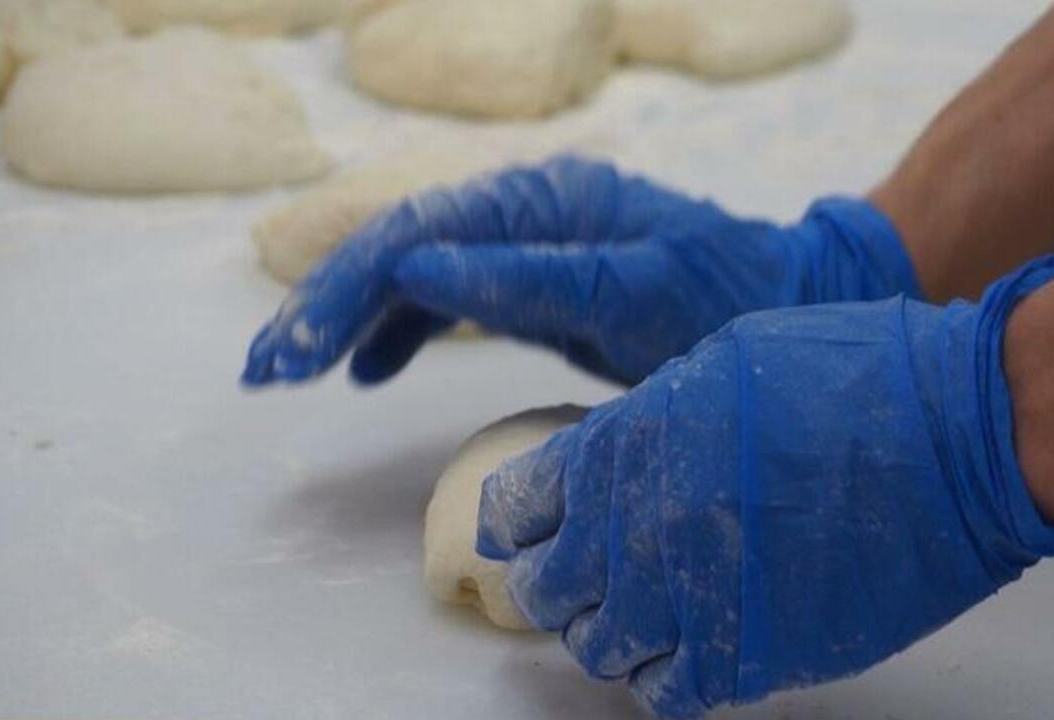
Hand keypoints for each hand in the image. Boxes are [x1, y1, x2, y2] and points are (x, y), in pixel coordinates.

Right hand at [242, 156, 920, 386]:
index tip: (293, 350)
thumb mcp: (633, 298)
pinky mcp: (538, 281)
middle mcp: (527, 213)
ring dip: (349, 320)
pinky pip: (450, 297)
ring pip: (416, 273)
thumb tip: (414, 264)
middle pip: (401, 248)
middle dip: (327, 304)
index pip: (419, 236)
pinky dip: (403, 331)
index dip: (346, 289)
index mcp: (545, 205)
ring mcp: (530, 246)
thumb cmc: (724, 303)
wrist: (788, 306)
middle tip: (264, 368)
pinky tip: (368, 369)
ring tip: (291, 370)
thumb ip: (529, 280)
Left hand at [476, 256, 1053, 717]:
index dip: (519, 523)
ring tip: (647, 611)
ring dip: (611, 631)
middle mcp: (633, 529)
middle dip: (559, 581)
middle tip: (590, 575)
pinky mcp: (749, 657)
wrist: (956, 431)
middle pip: (543, 588)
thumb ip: (650, 422)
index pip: (515, 508)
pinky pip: (665, 693)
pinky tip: (690, 648)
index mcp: (621, 445)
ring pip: (596, 648)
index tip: (529, 533)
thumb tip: (619, 464)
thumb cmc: (853, 374)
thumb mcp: (721, 364)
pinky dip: (664, 676)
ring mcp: (687, 600)